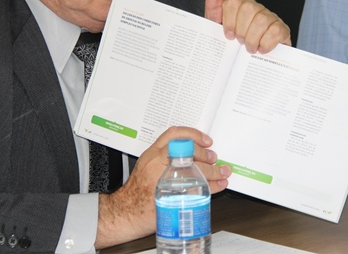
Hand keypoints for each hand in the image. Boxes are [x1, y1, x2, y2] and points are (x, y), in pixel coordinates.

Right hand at [94, 127, 230, 248]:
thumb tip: (188, 154)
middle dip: (206, 155)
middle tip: (214, 158)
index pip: (174, 135)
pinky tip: (219, 185)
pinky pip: (197, 188)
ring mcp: (165, 180)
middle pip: (189, 152)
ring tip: (223, 172)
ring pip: (196, 170)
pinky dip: (212, 187)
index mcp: (152, 155)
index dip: (193, 135)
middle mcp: (158, 164)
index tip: (206, 140)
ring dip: (214, 171)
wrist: (125, 213)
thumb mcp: (146, 166)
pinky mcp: (172, 197)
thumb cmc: (135, 192)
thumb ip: (163, 158)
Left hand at [204, 0, 291, 52]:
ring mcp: (270, 18)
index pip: (233, 3)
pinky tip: (262, 48)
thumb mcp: (217, 28)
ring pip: (261, 20)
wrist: (247, 63)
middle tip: (241, 41)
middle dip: (241, 31)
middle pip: (248, 9)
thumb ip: (213, 5)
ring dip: (253, 39)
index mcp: (240, 7)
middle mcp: (256, 9)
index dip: (229, 21)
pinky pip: (275, 31)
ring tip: (250, 47)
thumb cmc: (233, 44)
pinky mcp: (282, 29)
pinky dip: (266, 44)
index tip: (229, 34)